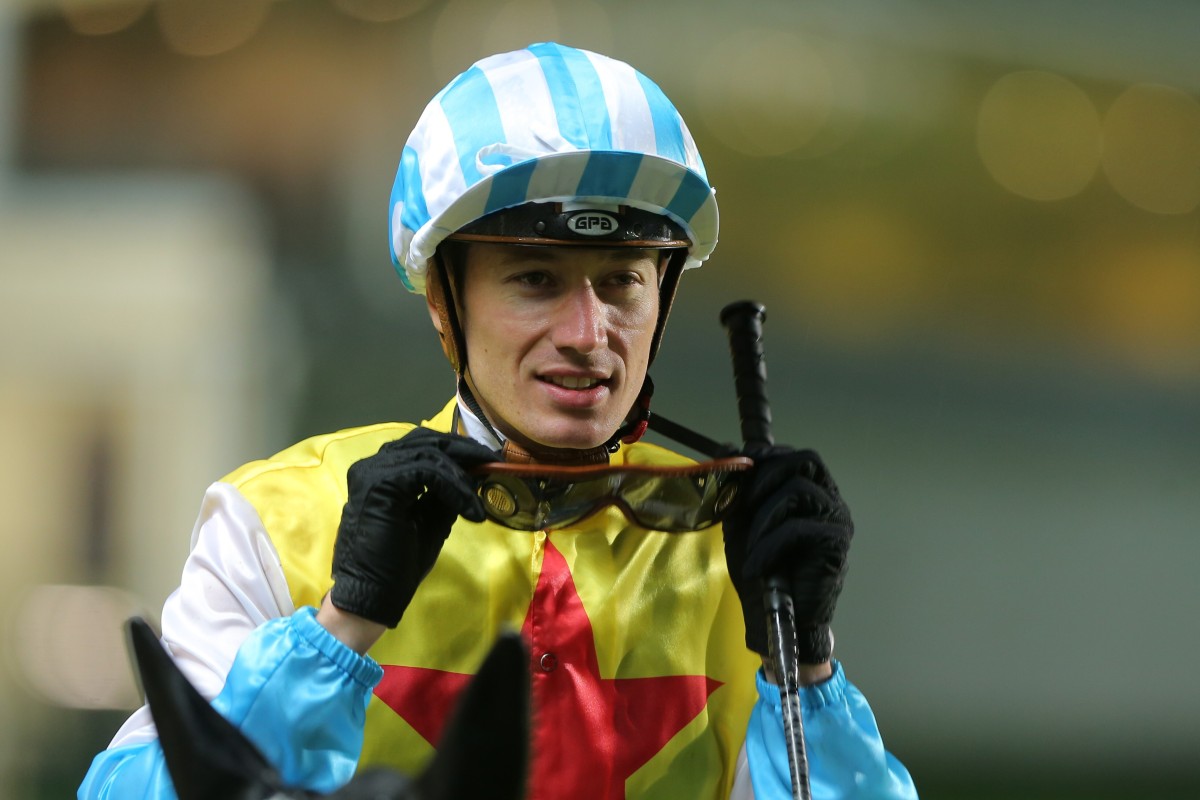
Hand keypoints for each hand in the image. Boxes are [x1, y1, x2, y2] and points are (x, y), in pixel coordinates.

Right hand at [330, 427, 497, 627]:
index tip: (486, 462)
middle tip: (491, 463)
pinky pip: (427, 471)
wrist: (373, 595)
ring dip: (461, 475)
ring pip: (429, 454)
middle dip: (463, 451)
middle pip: (425, 440)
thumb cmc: (397, 564)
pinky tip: (468, 508)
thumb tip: (472, 476)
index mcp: (382, 473)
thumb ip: (444, 495)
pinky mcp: (380, 483)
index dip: (456, 450)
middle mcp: (372, 465)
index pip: (421, 445)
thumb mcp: (430, 520)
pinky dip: (454, 487)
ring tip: (478, 499)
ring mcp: (372, 471)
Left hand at [722, 446, 852, 662]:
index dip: (769, 454)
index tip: (740, 464)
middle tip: (743, 500)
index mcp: (812, 493)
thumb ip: (737, 489)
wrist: (780, 619)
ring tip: (750, 544)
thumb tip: (724, 448)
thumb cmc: (763, 572)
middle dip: (768, 474)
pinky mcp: (835, 542)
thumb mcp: (742, 524)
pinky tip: (757, 565)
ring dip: (764, 515)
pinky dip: (769, 544)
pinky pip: (798, 527)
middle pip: (807, 460)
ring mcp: (837, 520)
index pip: (799, 457)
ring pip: (799, 491)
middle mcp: (830, 501)